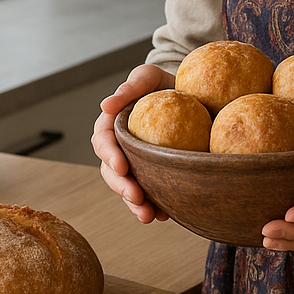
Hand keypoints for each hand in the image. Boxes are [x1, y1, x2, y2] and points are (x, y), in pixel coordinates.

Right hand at [92, 63, 173, 222]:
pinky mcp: (151, 174)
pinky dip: (153, 206)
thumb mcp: (148, 77)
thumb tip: (104, 104)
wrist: (189, 95)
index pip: (103, 141)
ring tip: (148, 216)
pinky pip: (147, 193)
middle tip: (137, 197)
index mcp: (112, 124)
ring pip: (126, 187)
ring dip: (134, 204)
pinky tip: (163, 215)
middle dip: (121, 187)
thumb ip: (130, 87)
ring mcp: (134, 162)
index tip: (122, 167)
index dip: (110, 156)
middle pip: (111, 171)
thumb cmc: (163, 83)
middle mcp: (119, 147)